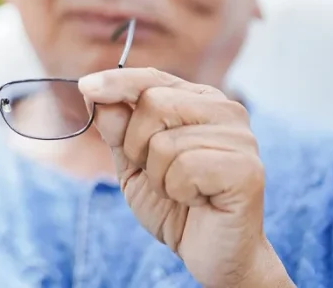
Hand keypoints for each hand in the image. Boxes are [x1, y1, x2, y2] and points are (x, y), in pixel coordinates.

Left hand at [78, 67, 292, 287]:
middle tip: (157, 173)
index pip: (150, 77)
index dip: (115, 81)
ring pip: (165, 142)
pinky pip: (185, 169)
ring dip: (158, 176)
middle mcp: (224, 109)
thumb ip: (117, 126)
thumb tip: (93, 91)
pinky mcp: (247, 170)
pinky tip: (196, 200)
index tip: (85, 87)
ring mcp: (240, 138)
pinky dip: (178, 192)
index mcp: (198, 100)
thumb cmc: (174, 203)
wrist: (211, 254)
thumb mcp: (132, 161)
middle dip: (137, 145)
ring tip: (180, 190)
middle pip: (153, 103)